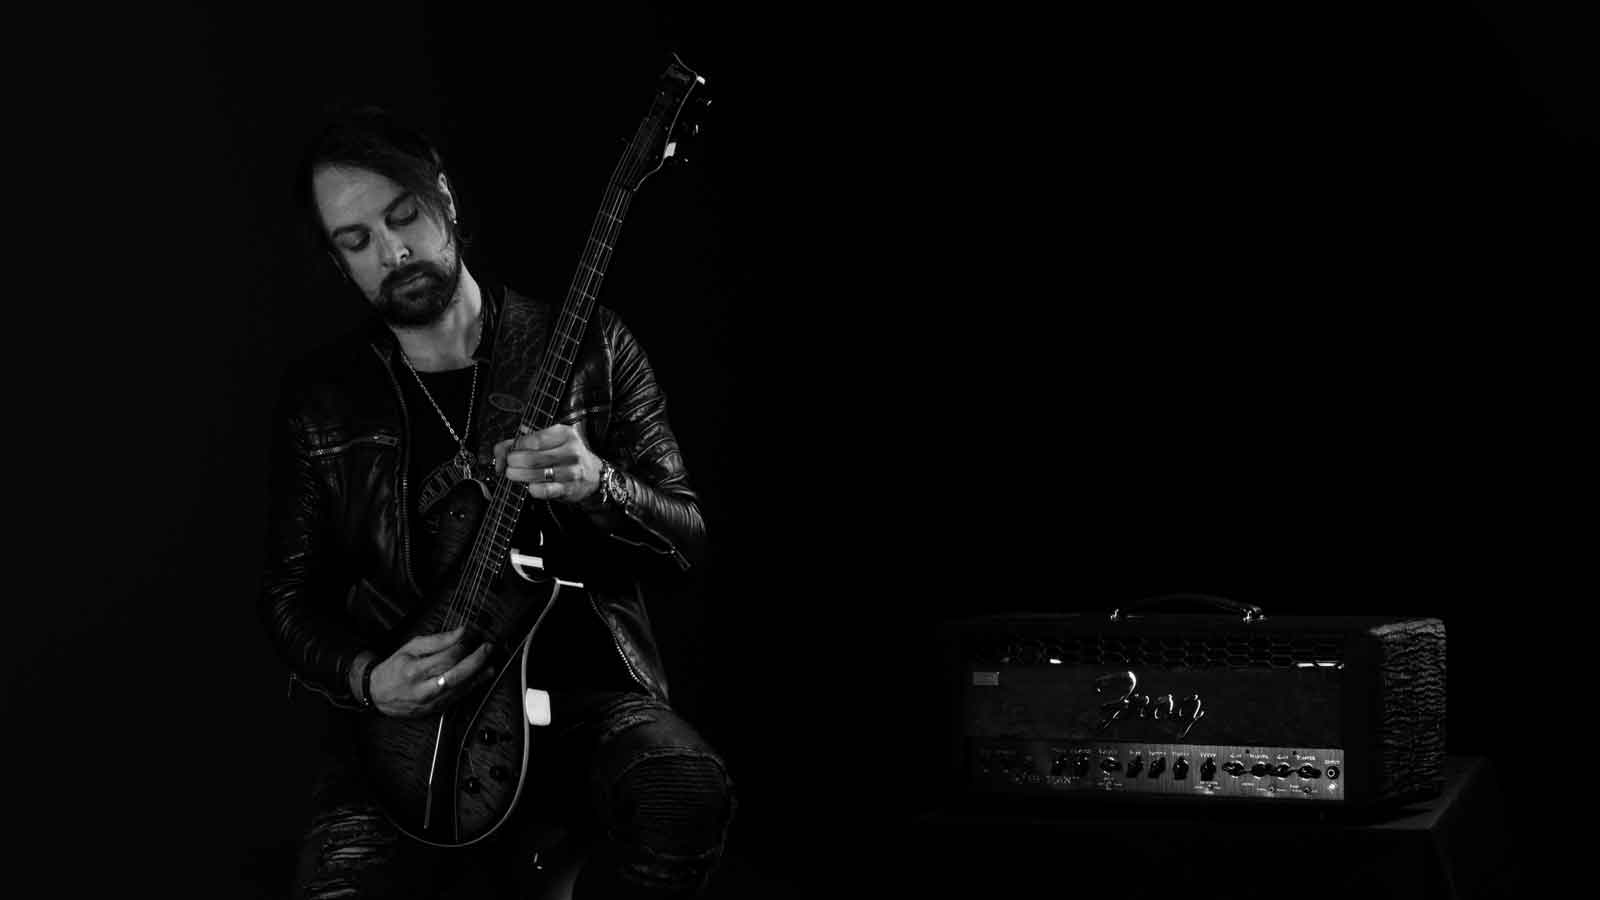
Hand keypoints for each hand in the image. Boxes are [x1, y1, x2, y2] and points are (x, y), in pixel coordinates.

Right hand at [368, 626, 494, 717]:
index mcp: (414, 671)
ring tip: (491, 663)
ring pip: (460, 689)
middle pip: (456, 675)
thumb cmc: (394, 668)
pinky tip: (482, 677)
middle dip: (476, 661)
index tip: (471, 634)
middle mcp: (423, 689)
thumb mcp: (410, 647)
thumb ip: (438, 640)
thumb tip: (461, 632)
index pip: (445, 658)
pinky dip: (472, 686)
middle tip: (488, 648)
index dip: (462, 645)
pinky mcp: (435, 710)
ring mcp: (430, 702)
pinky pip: (458, 697)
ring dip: (479, 675)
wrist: (378, 694)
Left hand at [493, 423, 599, 503]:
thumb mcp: (549, 441)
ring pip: (537, 474)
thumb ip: (519, 442)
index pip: (534, 439)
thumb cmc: (564, 455)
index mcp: (564, 434)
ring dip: (519, 475)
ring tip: (512, 475)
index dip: (516, 447)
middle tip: (509, 465)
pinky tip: (529, 486)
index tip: (510, 452)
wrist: (592, 475)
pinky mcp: (568, 489)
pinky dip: (533, 489)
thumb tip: (499, 454)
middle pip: (533, 458)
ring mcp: (571, 471)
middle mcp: (570, 451)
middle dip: (514, 462)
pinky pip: (545, 490)